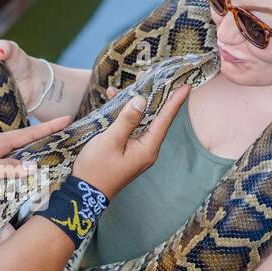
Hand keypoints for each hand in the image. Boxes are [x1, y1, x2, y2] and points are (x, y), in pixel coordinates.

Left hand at [0, 114, 70, 205]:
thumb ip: (8, 168)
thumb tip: (34, 167)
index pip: (28, 133)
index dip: (48, 127)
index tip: (67, 119)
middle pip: (26, 148)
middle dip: (46, 146)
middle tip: (68, 144)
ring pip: (18, 166)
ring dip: (33, 169)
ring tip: (56, 167)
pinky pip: (9, 180)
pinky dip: (20, 183)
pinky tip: (31, 189)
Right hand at [71, 85, 189, 198]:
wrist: (85, 193)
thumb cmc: (96, 168)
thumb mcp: (110, 140)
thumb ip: (127, 119)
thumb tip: (141, 100)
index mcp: (147, 147)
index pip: (165, 120)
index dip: (175, 101)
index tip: (186, 86)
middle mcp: (147, 149)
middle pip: (155, 118)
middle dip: (154, 96)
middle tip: (154, 77)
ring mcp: (137, 151)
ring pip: (142, 121)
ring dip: (136, 103)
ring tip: (132, 84)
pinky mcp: (128, 151)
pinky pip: (131, 128)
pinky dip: (125, 115)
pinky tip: (114, 101)